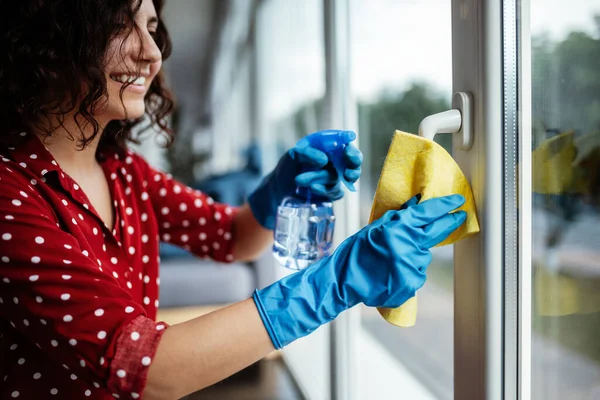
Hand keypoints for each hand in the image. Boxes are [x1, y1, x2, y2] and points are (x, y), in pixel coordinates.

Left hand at [248, 130, 361, 229]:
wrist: (278, 190)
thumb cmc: (287, 168)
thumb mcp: (292, 155)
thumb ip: (306, 153)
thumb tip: (324, 160)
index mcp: (328, 148)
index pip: (346, 145)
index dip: (351, 149)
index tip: (347, 152)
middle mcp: (334, 162)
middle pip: (353, 163)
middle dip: (353, 166)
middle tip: (347, 172)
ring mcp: (334, 179)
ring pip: (338, 178)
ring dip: (320, 178)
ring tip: (300, 180)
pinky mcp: (330, 193)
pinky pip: (335, 193)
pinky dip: (324, 190)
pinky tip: (313, 188)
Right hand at [253, 194, 466, 348]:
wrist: (344, 281)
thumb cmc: (355, 252)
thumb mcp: (374, 227)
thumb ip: (398, 217)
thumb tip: (417, 203)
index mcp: (398, 227)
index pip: (429, 212)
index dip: (445, 205)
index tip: (457, 200)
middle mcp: (409, 245)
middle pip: (438, 230)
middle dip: (450, 221)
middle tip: (459, 216)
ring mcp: (412, 266)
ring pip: (424, 255)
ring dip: (415, 254)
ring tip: (392, 259)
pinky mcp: (412, 283)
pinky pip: (417, 273)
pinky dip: (409, 271)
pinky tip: (392, 272)